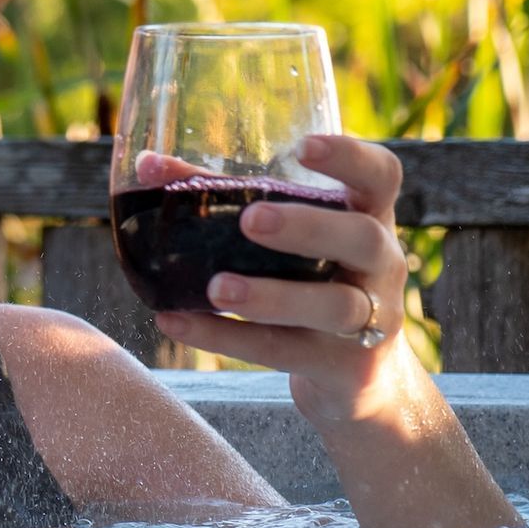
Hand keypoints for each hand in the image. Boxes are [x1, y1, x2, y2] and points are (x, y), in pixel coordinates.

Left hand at [149, 135, 415, 430]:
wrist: (360, 380)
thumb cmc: (313, 281)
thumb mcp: (288, 239)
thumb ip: (223, 196)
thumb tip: (148, 165)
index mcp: (369, 217)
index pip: (381, 176)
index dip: (350, 157)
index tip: (303, 147)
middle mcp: (380, 265)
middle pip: (362, 238)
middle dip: (308, 228)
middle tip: (252, 220)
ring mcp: (371, 321)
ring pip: (333, 306)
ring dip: (272, 298)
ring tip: (216, 289)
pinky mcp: (346, 369)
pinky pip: (285, 352)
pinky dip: (228, 340)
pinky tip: (178, 323)